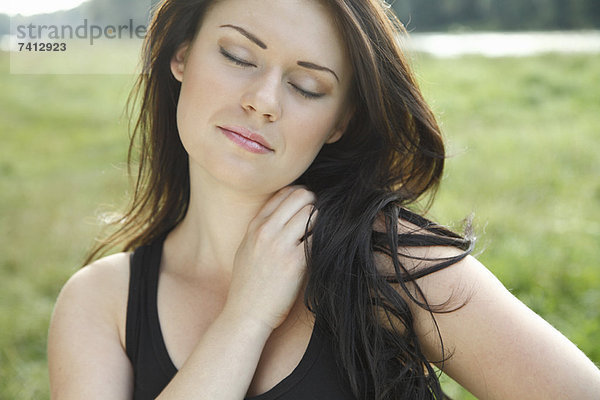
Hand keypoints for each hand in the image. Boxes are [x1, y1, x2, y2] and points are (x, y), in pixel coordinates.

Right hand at [223, 186, 316, 330]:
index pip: (284, 192)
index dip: (300, 198)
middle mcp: (267, 231)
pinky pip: (318, 237)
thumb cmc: (248, 285)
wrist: (245, 314)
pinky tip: (322, 250)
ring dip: (321, 222)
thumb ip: (262, 229)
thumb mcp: (246, 249)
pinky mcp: (295, 262)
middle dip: (314, 204)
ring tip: (318, 237)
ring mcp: (280, 245)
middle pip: (301, 196)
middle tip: (317, 222)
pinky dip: (324, 240)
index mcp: (255, 225)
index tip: (306, 210)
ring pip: (312, 212)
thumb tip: (285, 213)